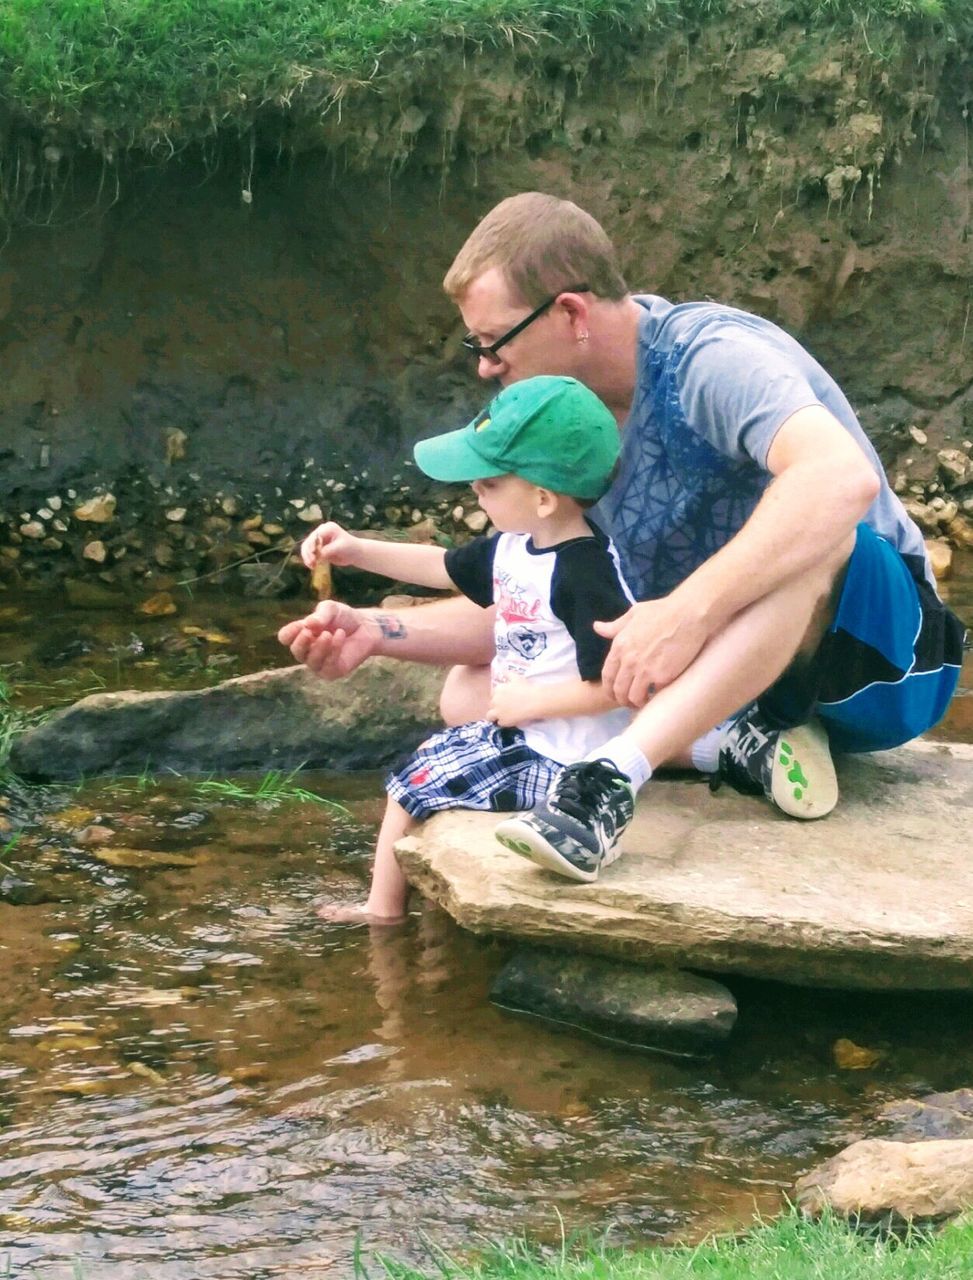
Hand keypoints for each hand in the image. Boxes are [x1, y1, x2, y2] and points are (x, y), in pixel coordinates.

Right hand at [277, 600, 378, 679]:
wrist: (366, 627)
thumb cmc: (344, 617)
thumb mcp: (331, 609)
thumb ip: (320, 615)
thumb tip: (309, 625)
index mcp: (301, 634)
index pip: (285, 638)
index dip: (289, 632)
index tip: (301, 625)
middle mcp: (307, 651)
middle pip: (295, 651)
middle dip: (301, 643)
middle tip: (310, 632)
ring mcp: (319, 663)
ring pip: (311, 661)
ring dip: (320, 647)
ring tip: (329, 633)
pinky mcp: (332, 672)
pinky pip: (328, 665)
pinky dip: (333, 650)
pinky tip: (340, 636)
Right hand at [300, 521, 359, 569]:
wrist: (355, 553)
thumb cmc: (350, 547)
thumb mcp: (340, 548)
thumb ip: (328, 550)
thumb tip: (317, 556)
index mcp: (327, 528)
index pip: (315, 535)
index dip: (311, 544)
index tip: (313, 554)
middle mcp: (321, 532)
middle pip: (308, 542)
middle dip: (308, 553)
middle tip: (312, 562)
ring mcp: (318, 541)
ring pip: (306, 549)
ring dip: (307, 558)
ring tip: (312, 566)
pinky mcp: (318, 549)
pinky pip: (309, 555)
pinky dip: (309, 560)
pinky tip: (312, 566)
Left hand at [487, 677, 536, 727]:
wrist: (534, 701)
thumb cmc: (527, 688)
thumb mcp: (516, 677)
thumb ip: (507, 673)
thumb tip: (501, 669)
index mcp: (498, 689)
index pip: (493, 694)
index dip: (498, 697)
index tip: (505, 699)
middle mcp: (495, 700)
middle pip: (491, 704)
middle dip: (497, 706)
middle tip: (506, 707)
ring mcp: (498, 711)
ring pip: (490, 716)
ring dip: (495, 716)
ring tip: (502, 716)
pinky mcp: (503, 721)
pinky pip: (499, 723)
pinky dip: (504, 722)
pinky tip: (511, 720)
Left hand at [594, 598, 708, 707]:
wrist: (688, 614)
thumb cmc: (662, 611)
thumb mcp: (633, 614)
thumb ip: (614, 626)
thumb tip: (596, 627)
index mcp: (620, 646)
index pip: (607, 676)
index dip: (609, 689)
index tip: (613, 694)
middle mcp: (630, 660)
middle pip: (619, 690)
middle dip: (622, 699)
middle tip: (629, 702)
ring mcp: (646, 670)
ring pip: (634, 697)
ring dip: (637, 702)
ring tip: (643, 701)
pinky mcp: (664, 676)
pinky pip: (655, 694)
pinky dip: (655, 696)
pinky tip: (658, 695)